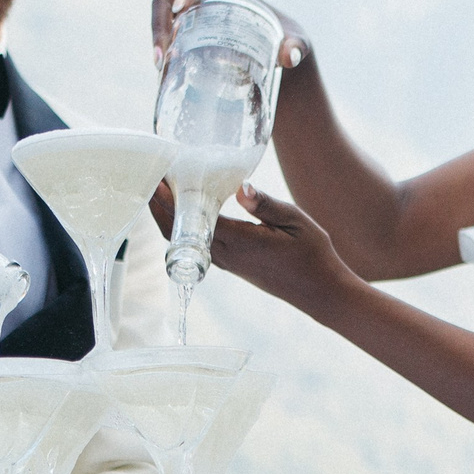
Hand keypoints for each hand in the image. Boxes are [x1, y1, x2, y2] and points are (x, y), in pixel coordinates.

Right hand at [149, 0, 309, 73]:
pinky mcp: (191, 46)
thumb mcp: (296, 42)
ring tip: (160, 68)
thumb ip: (296, 46)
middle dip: (159, 26)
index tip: (179, 9)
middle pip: (169, 5)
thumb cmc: (289, 42)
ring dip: (157, 44)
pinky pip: (170, 47)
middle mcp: (206, 7)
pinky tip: (165, 79)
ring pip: (164, 26)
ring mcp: (195, 27)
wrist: (282, 59)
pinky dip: (164, 60)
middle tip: (161, 55)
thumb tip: (289, 56)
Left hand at [149, 180, 357, 314]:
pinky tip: (189, 213)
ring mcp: (228, 264)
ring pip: (185, 243)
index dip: (170, 202)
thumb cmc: (313, 256)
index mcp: (240, 242)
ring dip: (170, 219)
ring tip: (164, 192)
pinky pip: (199, 247)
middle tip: (151, 181)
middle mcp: (227, 256)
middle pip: (178, 235)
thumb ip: (266, 204)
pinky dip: (186, 229)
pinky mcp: (234, 267)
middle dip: (160, 209)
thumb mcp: (296, 222)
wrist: (322, 292)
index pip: (192, 221)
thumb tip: (240, 187)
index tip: (157, 180)